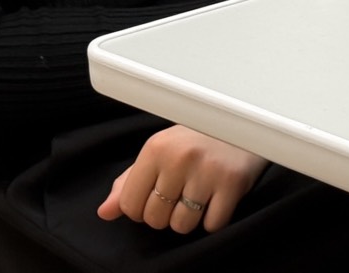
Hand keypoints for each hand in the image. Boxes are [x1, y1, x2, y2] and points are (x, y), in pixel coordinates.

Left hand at [97, 126, 266, 235]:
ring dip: (190, 219)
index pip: (130, 204)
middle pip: (155, 219)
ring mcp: (207, 170)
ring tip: (199, 196)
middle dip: (166, 215)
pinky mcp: (232, 183)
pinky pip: (211, 225)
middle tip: (180, 195)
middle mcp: (179, 157)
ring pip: (182, 226)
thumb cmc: (197, 138)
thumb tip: (105, 212)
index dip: (141, 210)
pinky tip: (216, 198)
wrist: (243, 123)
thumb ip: (129, 182)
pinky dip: (213, 219)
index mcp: (155, 148)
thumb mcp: (159, 151)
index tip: (155, 199)